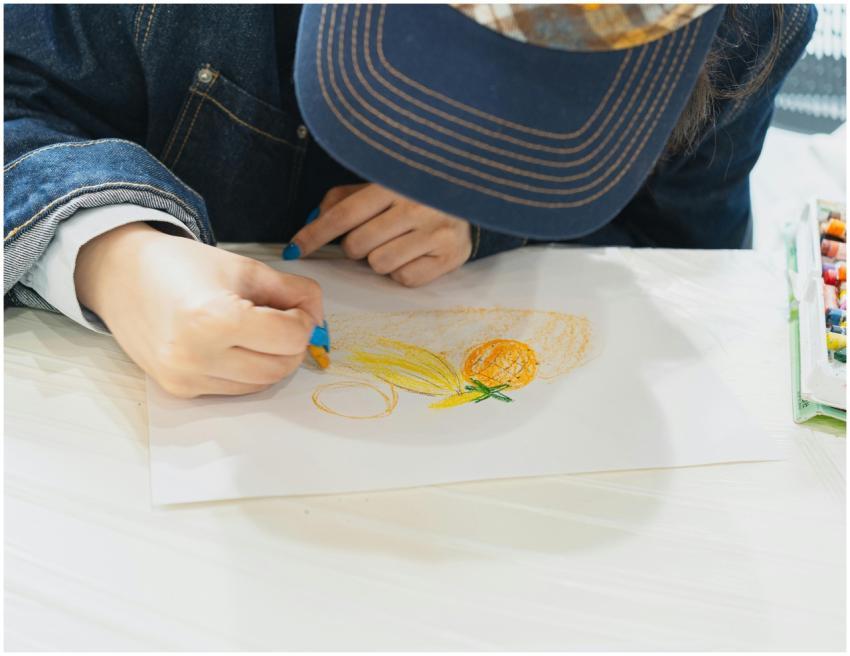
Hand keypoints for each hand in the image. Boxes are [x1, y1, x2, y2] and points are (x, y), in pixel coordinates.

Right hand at [75, 222, 322, 397]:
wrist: (122, 277)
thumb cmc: (183, 267)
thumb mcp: (246, 267)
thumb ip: (294, 292)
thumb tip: (319, 319)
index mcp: (214, 317)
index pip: (290, 337)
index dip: (304, 320)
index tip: (296, 308)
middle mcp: (196, 354)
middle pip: (280, 367)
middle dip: (293, 345)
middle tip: (284, 321)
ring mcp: (186, 376)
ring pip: (261, 384)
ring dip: (272, 360)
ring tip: (258, 332)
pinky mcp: (180, 389)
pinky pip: (235, 389)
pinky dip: (247, 371)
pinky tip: (234, 346)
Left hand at [288, 183, 472, 286]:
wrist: (470, 194)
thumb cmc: (412, 191)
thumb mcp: (377, 185)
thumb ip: (342, 200)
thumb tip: (311, 223)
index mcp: (394, 181)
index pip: (343, 214)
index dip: (315, 234)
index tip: (295, 249)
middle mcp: (418, 204)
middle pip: (357, 245)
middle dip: (355, 246)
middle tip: (373, 235)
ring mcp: (437, 231)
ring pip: (379, 264)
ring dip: (379, 258)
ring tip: (397, 242)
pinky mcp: (451, 255)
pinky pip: (404, 278)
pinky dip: (403, 270)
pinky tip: (416, 253)